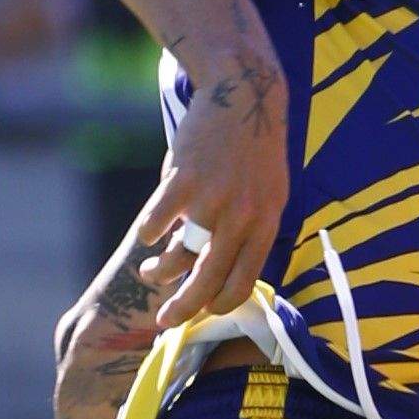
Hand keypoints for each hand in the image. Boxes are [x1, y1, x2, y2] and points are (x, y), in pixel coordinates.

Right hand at [132, 54, 286, 331]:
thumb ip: (250, 230)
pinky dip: (149, 234)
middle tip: (164, 321)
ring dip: (159, 272)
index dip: (218, 307)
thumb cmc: (254, 151)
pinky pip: (157, 222)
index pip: (242, 285)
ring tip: (151, 271)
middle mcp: (241, 219)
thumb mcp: (268, 194)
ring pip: (178, 257)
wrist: (245, 97)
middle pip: (207, 283)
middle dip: (182, 310)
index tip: (202, 313)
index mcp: (265, 226)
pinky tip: (149, 235)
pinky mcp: (184, 180)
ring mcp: (212, 200)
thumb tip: (223, 270)